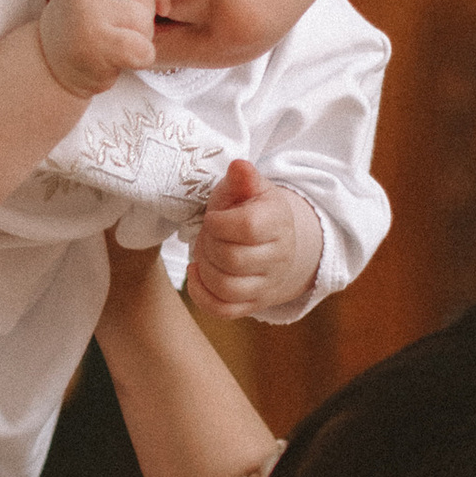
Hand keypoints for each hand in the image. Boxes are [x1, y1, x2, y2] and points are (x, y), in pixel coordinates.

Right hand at [38, 0, 165, 98]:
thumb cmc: (92, 26)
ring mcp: (87, 9)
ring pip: (145, 22)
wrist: (50, 64)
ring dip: (139, 39)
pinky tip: (115, 59)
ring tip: (112, 42)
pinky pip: (142, 49)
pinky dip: (138, 59)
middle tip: (116, 29)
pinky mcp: (94, 42)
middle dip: (143, 18)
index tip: (143, 9)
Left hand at [188, 161, 319, 318]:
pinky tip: (196, 273)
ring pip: (227, 287)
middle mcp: (279, 257)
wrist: (272, 242)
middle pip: (232, 259)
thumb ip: (242, 178)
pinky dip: (201, 294)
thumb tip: (239, 166)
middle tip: (207, 234)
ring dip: (204, 269)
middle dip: (208, 245)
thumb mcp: (247, 188)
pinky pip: (223, 310)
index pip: (247, 228)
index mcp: (278, 222)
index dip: (219, 223)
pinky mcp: (253, 304)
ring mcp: (267, 284)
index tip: (214, 218)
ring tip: (205, 252)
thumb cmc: (251, 209)